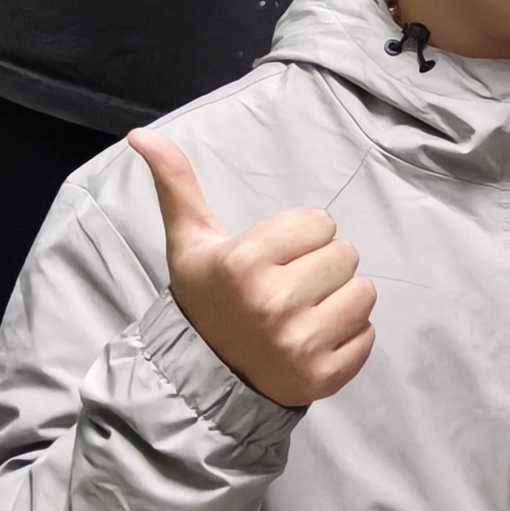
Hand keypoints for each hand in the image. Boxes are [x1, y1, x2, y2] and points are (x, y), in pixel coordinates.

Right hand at [129, 130, 372, 407]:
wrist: (206, 375)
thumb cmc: (206, 297)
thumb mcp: (190, 240)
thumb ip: (175, 183)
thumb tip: (141, 133)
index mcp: (244, 264)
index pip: (321, 222)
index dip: (301, 237)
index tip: (274, 258)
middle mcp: (274, 304)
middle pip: (346, 255)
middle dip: (321, 265)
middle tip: (289, 286)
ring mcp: (300, 345)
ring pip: (364, 293)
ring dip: (340, 300)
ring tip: (304, 312)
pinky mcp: (324, 377)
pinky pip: (368, 336)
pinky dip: (348, 337)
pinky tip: (313, 340)